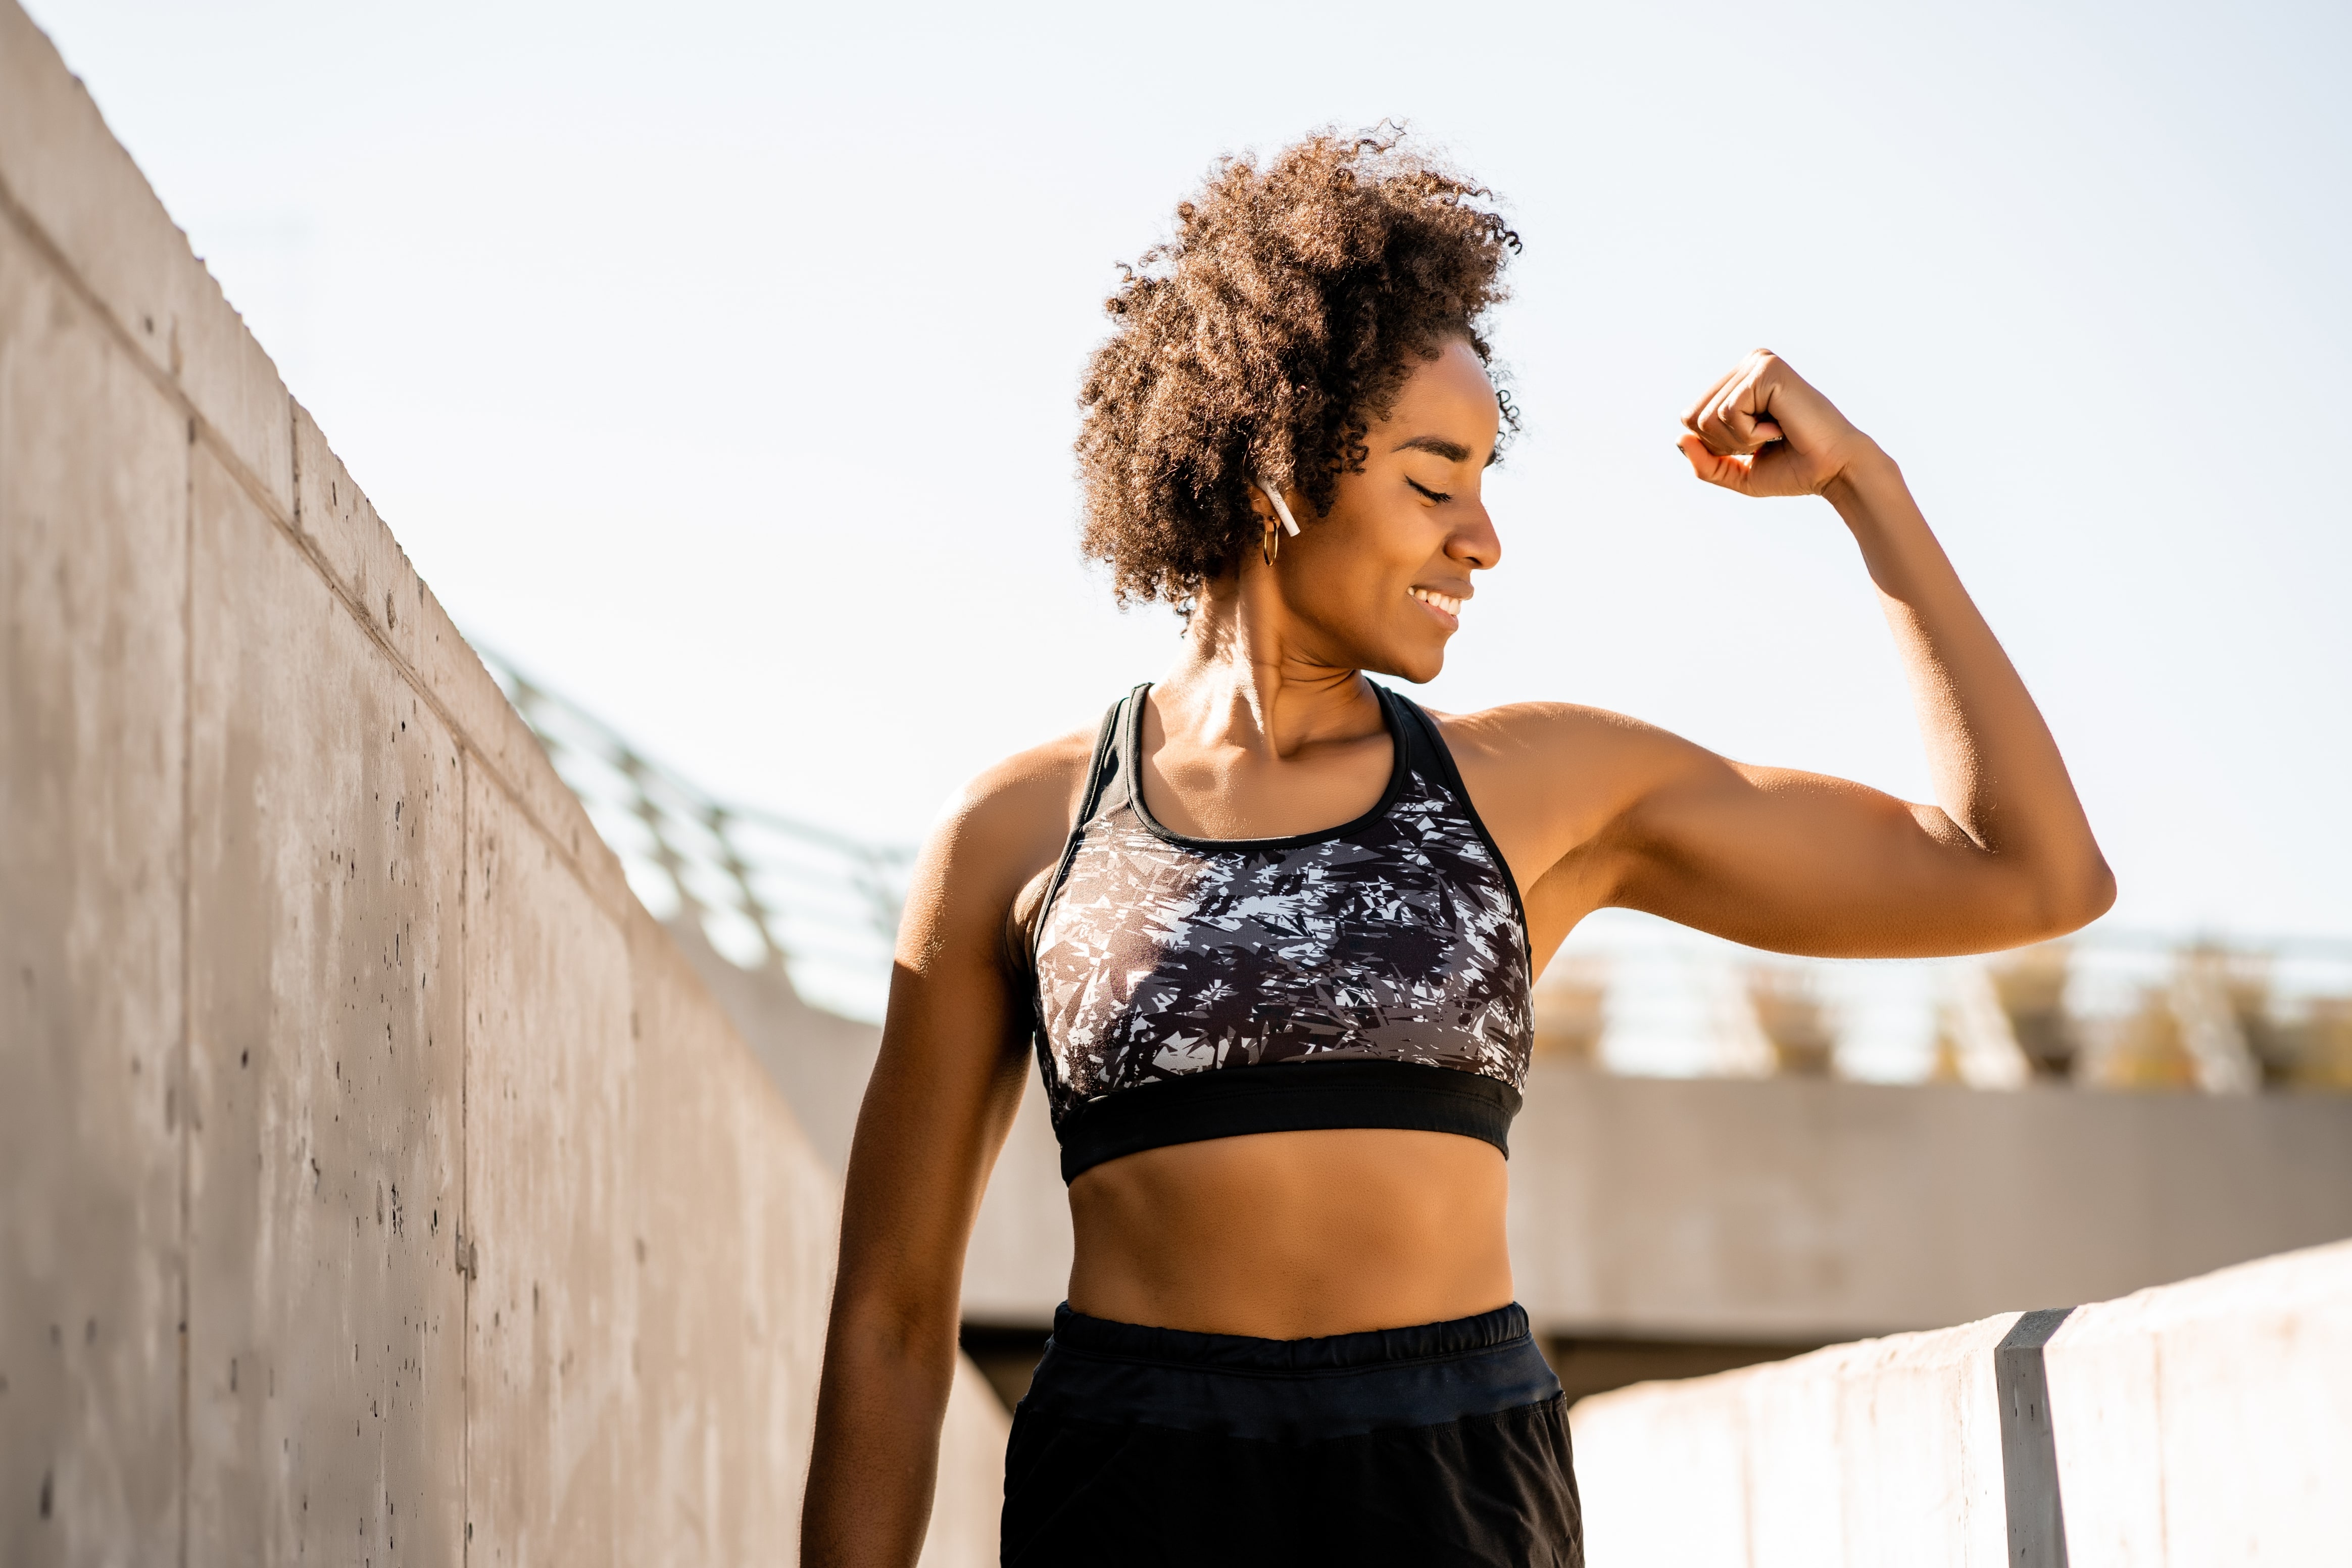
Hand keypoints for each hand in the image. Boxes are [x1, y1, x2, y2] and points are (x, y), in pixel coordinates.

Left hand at [1677, 350, 1875, 497]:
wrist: (1833, 470)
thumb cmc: (1792, 469)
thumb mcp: (1736, 472)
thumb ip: (1703, 462)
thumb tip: (1679, 439)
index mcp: (1738, 382)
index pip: (1690, 418)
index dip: (1716, 446)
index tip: (1756, 444)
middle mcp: (1746, 365)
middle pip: (1693, 417)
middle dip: (1725, 443)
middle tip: (1766, 439)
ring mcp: (1757, 362)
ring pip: (1708, 417)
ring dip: (1741, 439)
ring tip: (1775, 431)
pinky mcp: (1767, 368)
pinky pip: (1729, 412)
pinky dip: (1752, 432)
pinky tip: (1780, 426)